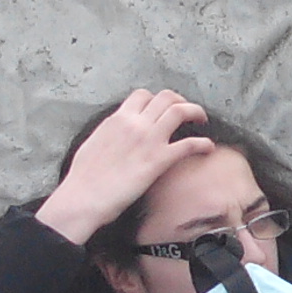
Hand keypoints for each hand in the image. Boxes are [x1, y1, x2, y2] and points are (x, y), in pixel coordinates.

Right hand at [34, 89, 213, 244]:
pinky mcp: (159, 160)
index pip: (142, 95)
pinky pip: (189, 144)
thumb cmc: (84, 177)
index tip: (163, 108)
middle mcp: (135, 124)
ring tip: (202, 121)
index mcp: (118, 119)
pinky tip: (207, 148)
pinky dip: (203, 143)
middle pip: (166, 97)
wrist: (84, 197)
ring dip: (195, 112)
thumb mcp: (94, 142)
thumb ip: (111, 132)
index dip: (157, 98)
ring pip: (180, 111)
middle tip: (187, 112)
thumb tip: (117, 131)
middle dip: (180, 101)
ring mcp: (149, 140)